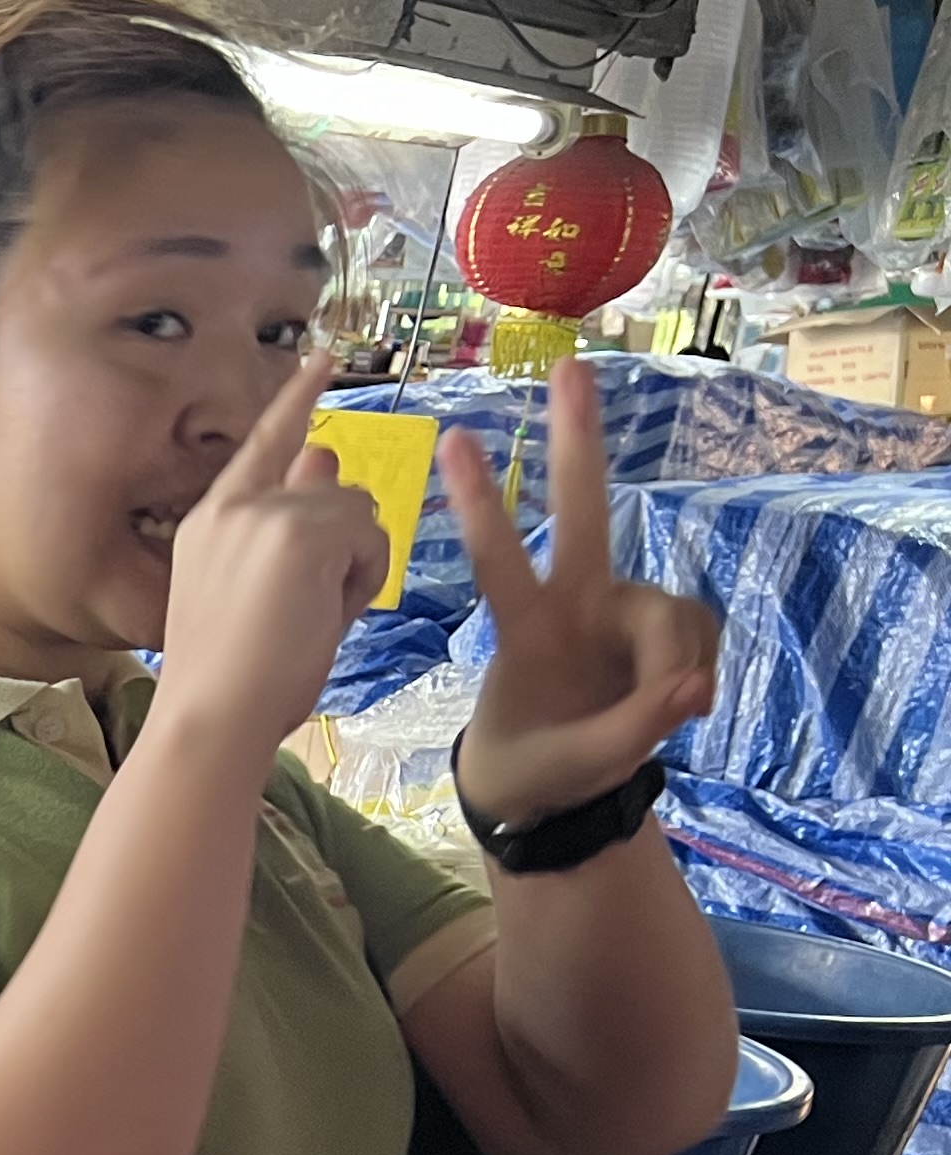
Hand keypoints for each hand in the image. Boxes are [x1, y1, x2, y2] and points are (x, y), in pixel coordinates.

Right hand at [154, 352, 387, 766]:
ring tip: (316, 620)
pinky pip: (368, 536)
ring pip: (356, 513)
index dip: (296, 398)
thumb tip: (324, 456)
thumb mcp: (255, 591)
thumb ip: (287, 525)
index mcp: (208, 521)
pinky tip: (327, 616)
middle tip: (316, 606)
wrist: (211, 718)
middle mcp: (233, 505)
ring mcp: (265, 513)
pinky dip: (362, 579)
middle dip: (343, 540)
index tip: (321, 356)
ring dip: (355, 566)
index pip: (263, 443)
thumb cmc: (228, 681)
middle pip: (328, 486)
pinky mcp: (301, 531)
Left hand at [441, 356, 715, 827]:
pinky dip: (699, 674)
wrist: (555, 788)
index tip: (453, 443)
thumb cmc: (539, 767)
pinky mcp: (661, 621)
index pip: (500, 563)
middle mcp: (576, 599)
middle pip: (583, 509)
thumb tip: (695, 686)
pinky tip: (683, 703)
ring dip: (680, 666)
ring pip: (674, 614)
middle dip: (577, 440)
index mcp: (527, 630)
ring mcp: (622, 604)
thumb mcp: (573, 766)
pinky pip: (700, 633)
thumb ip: (630, 731)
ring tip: (669, 716)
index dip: (482, 506)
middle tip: (570, 366)